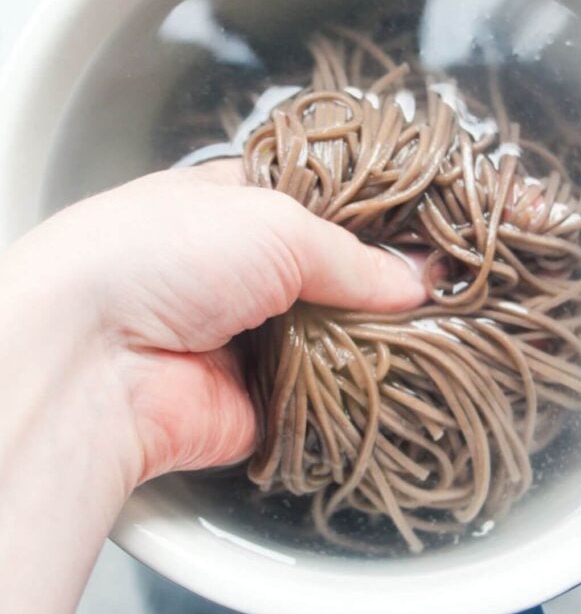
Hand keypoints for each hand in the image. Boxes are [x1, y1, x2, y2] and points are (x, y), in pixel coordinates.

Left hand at [4, 159, 425, 495]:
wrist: (92, 360)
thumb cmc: (161, 254)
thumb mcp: (273, 223)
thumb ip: (352, 255)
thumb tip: (414, 279)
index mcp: (237, 208)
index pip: (324, 208)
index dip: (378, 219)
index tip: (435, 233)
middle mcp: (245, 273)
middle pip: (336, 278)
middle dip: (387, 285)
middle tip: (455, 288)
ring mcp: (252, 341)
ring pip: (338, 340)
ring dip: (379, 341)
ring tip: (450, 332)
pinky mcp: (259, 405)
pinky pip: (325, 399)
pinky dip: (359, 394)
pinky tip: (411, 381)